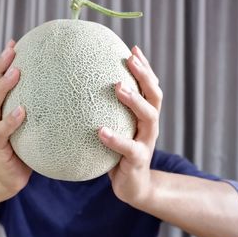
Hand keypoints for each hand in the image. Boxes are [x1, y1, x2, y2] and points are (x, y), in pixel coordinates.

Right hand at [0, 40, 31, 196]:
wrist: (10, 179)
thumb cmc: (24, 151)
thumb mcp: (29, 128)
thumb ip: (37, 111)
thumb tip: (62, 91)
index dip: (1, 63)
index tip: (13, 44)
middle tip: (12, 51)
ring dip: (3, 88)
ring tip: (15, 73)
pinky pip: (1, 133)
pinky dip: (10, 121)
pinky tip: (21, 111)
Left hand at [98, 46, 162, 206]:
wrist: (133, 187)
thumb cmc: (120, 155)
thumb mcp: (117, 130)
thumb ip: (108, 113)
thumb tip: (82, 93)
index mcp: (145, 116)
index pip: (149, 87)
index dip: (144, 68)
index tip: (132, 49)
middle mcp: (150, 126)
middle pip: (155, 95)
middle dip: (144, 75)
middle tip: (129, 60)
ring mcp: (146, 143)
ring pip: (149, 117)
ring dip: (134, 101)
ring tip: (119, 88)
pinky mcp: (138, 161)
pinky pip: (128, 148)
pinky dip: (116, 139)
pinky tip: (101, 131)